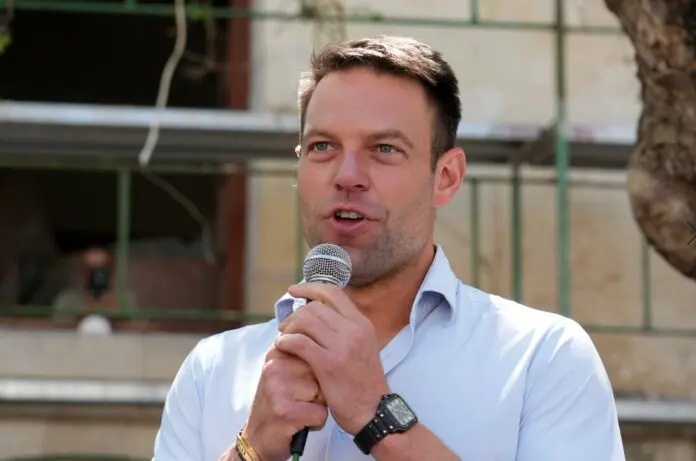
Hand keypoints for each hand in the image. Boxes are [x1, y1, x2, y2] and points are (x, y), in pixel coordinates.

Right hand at [242, 346, 327, 460]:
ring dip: (319, 405)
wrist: (259, 437)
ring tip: (301, 409)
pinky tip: (302, 422)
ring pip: (323, 392)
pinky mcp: (285, 412)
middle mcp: (274, 367)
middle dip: (319, 386)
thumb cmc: (278, 402)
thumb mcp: (284, 370)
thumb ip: (300, 353)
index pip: (314, 349)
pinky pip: (321, 413)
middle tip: (301, 397)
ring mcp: (278, 389)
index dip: (317, 369)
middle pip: (321, 370)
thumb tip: (327, 334)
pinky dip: (317, 421)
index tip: (303, 380)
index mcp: (275, 353)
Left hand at [275, 283, 389, 434]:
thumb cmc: (364, 382)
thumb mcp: (363, 347)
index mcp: (362, 324)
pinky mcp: (328, 364)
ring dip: (288, 328)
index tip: (294, 290)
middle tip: (286, 328)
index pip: (333, 293)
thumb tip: (318, 312)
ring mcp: (342, 346)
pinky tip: (283, 348)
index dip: (310, 288)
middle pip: (315, 307)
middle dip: (295, 314)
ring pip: (305, 321)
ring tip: (283, 339)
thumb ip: (345, 329)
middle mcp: (354, 330)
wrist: (374, 411)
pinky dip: (286, 342)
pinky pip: (299, 342)